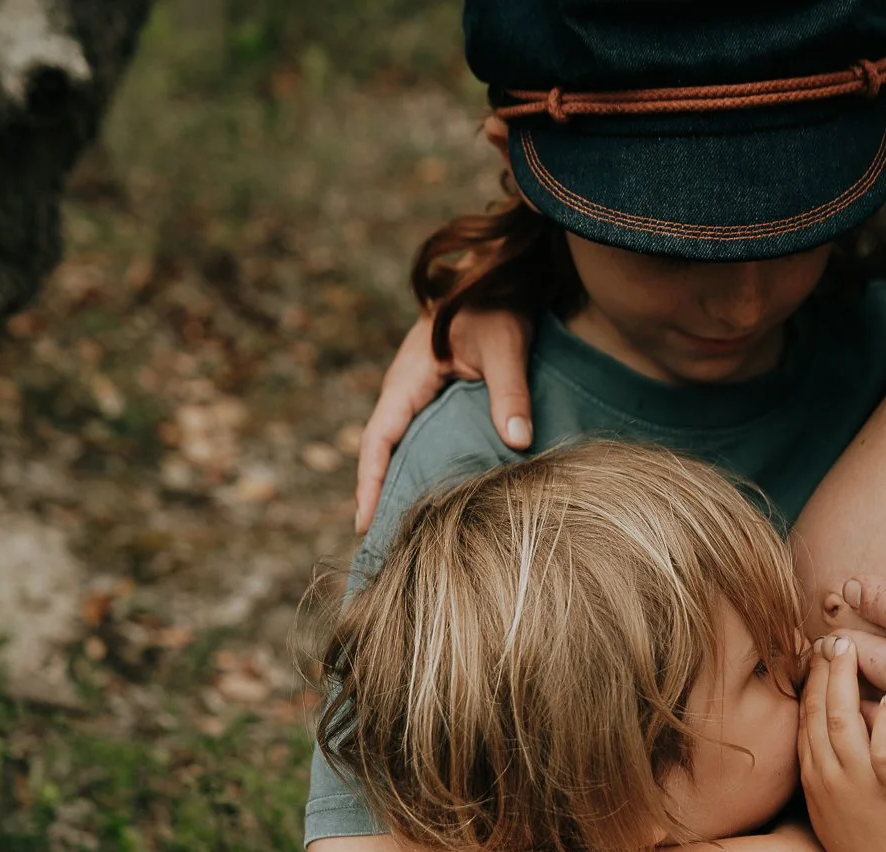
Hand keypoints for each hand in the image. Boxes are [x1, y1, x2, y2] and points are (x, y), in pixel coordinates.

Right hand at [355, 307, 535, 531]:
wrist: (499, 272)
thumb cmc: (497, 303)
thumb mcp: (506, 346)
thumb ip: (511, 393)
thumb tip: (520, 443)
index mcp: (408, 377)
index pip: (379, 438)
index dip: (371, 482)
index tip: (365, 523)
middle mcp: (404, 388)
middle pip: (381, 451)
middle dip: (376, 495)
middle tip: (376, 545)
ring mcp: (417, 392)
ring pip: (397, 447)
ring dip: (394, 484)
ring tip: (397, 531)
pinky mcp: (434, 395)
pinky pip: (417, 438)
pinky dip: (415, 468)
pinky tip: (428, 495)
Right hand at [798, 635, 885, 851]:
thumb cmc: (871, 847)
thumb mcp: (834, 805)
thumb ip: (832, 766)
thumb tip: (837, 729)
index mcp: (813, 776)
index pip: (804, 716)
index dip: (808, 680)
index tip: (817, 651)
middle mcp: (827, 776)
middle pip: (817, 710)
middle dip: (822, 669)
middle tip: (833, 637)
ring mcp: (855, 784)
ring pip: (841, 720)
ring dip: (844, 680)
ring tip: (852, 648)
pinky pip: (883, 747)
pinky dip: (884, 719)